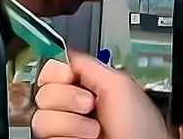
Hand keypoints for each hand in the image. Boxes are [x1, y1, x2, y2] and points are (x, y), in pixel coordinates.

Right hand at [32, 52, 168, 138]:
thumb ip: (90, 65)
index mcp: (86, 87)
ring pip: (41, 117)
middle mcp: (72, 107)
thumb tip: (64, 53)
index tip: (69, 77)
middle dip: (67, 98)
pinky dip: (67, 137)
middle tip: (90, 106)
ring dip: (70, 123)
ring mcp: (65, 128)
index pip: (52, 70)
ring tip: (93, 131)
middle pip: (43, 91)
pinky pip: (46, 136)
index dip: (57, 72)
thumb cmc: (141, 129)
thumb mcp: (120, 85)